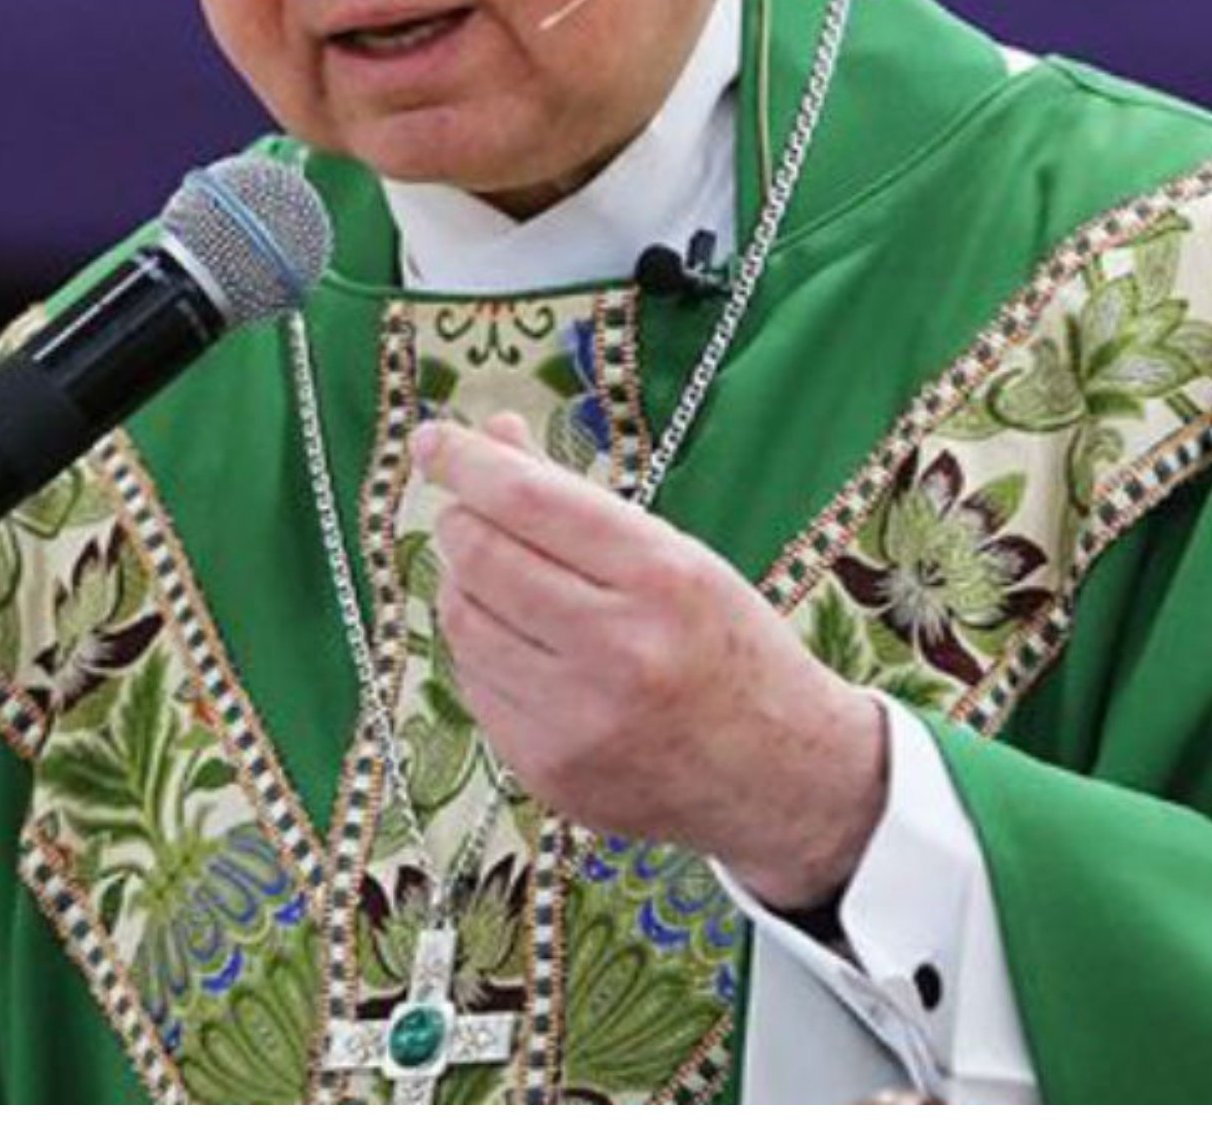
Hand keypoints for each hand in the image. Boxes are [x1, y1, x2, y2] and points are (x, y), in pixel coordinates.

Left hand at [416, 413, 889, 909]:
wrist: (780, 777)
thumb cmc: (724, 645)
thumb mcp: (675, 555)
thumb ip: (575, 496)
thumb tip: (489, 434)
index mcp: (664, 579)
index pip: (528, 501)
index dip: (466, 463)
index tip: (431, 440)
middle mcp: (620, 652)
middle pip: (481, 557)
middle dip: (463, 522)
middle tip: (472, 512)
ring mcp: (579, 721)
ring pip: (462, 622)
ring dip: (465, 586)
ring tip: (500, 579)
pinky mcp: (548, 770)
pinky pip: (474, 685)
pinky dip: (482, 651)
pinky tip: (521, 646)